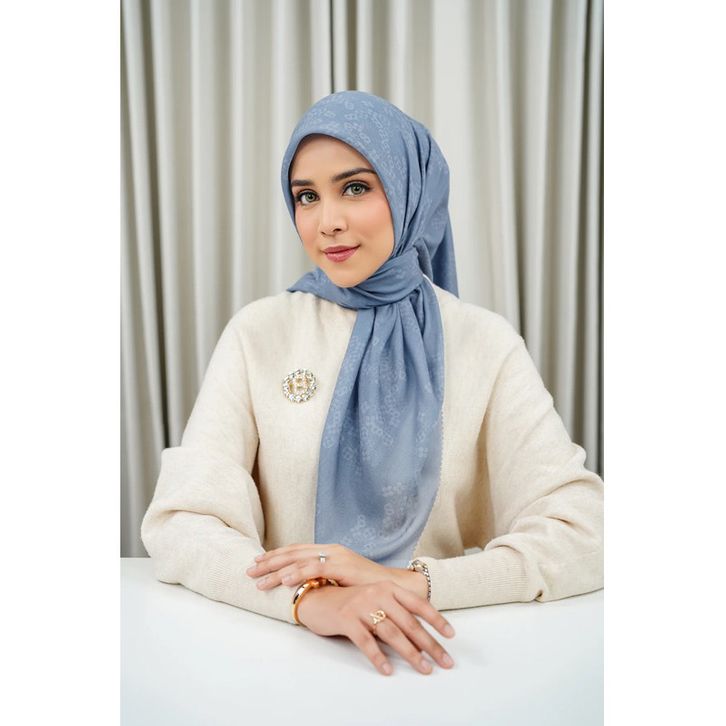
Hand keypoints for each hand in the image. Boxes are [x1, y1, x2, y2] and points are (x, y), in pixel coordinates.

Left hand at [246, 543, 417, 592]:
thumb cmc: (367, 587)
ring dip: (277, 571)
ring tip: (259, 579)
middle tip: (249, 570)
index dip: (276, 556)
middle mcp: (330, 550)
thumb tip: (305, 586)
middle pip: (292, 553)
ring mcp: (336, 556)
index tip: (257, 563)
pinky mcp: (343, 566)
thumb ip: (324, 578)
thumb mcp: (341, 580)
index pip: (296, 551)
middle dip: (269, 562)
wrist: (394, 588)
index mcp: (328, 551)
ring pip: (299, 561)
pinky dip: (297, 573)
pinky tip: (284, 579)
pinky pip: (315, 569)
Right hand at [296, 580, 455, 675]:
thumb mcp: (375, 600)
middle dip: (429, 644)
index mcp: (388, 588)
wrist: (318, 598)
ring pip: (391, 633)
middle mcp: (377, 593)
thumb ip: (395, 611)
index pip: (418, 604)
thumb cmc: (351, 603)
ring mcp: (361, 605)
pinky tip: (388, 669)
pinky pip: (366, 641)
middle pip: (409, 622)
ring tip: (424, 668)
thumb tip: (422, 635)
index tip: (451, 635)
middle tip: (444, 661)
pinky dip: (378, 657)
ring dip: (410, 653)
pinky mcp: (346, 619)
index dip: (436, 620)